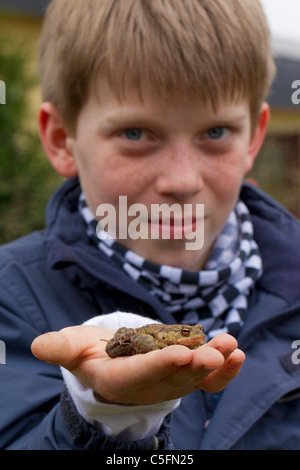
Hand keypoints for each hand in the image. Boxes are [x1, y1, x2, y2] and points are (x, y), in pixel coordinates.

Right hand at [31, 325, 244, 404]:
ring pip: (194, 376)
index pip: (140, 373)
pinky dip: (224, 372)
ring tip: (231, 346)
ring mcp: (169, 383)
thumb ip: (60, 347)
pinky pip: (207, 380)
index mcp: (118, 378)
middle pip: (173, 376)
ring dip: (215, 363)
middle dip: (194, 364)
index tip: (181, 351)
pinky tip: (237, 355)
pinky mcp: (184, 376)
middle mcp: (147, 386)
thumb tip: (38, 345)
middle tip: (212, 351)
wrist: (111, 364)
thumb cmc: (90, 353)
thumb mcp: (72, 347)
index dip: (160, 364)